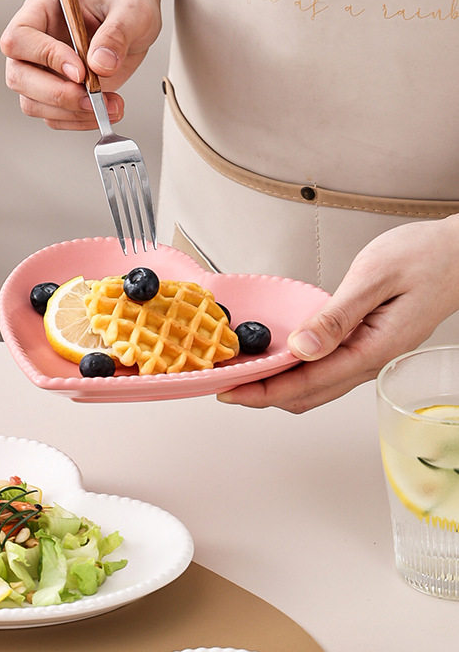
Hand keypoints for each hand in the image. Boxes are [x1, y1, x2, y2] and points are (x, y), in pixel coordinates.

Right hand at [0, 0, 161, 130]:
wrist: (134, 25)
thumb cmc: (126, 7)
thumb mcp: (131, 11)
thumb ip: (116, 34)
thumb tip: (100, 64)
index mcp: (41, 10)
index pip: (20, 38)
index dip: (45, 57)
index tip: (81, 72)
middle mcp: (33, 43)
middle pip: (18, 76)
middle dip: (57, 94)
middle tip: (94, 98)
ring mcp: (39, 72)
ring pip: (33, 103)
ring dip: (72, 112)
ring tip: (111, 105)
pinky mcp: (53, 95)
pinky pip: (55, 117)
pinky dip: (80, 120)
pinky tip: (107, 110)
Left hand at [217, 216, 458, 412]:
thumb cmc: (427, 257)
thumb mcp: (376, 277)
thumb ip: (338, 316)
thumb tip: (302, 347)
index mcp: (373, 349)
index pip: (308, 382)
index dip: (265, 390)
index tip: (230, 390)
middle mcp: (372, 361)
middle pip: (309, 393)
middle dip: (264, 394)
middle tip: (224, 385)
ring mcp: (372, 356)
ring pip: (318, 385)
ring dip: (279, 384)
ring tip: (243, 373)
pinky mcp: (369, 345)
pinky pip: (328, 368)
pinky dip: (297, 369)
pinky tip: (278, 356)